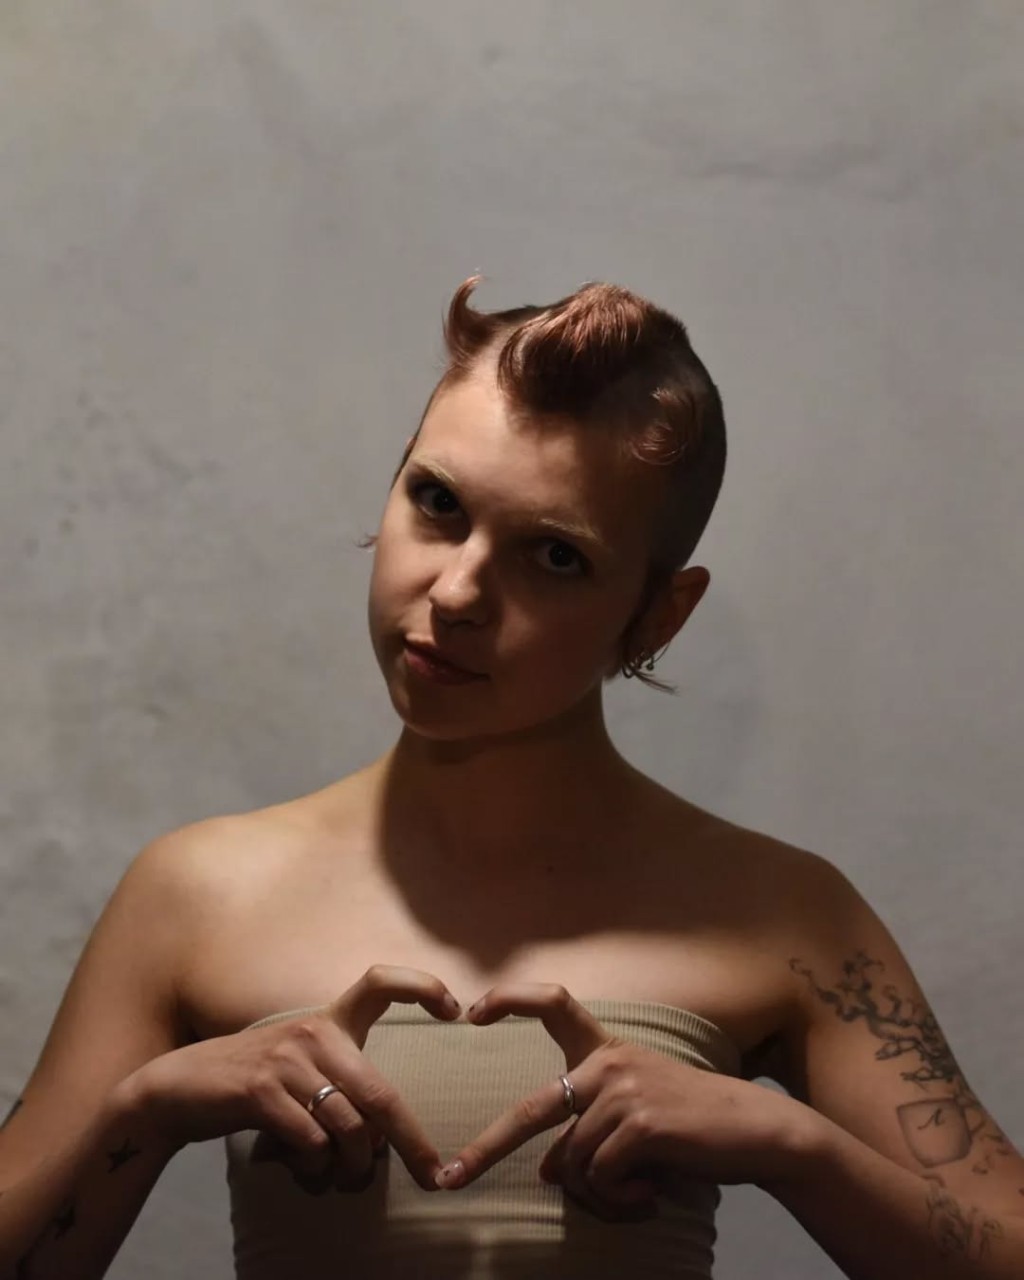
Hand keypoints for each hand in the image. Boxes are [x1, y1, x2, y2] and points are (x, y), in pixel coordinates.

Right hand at [126, 965, 459, 1191]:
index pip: (380, 981)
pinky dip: (317, 1171)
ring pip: (348, 1128)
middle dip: (411, 1142)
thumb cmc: (254, 1084)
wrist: (179, 1089)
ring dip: (353, 1168)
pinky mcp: (260, 1092)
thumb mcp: (300, 1067)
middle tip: (433, 1176)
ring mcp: (286, 1061)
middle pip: (379, 1093)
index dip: (421, 987)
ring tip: (345, 1181)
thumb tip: (383, 1139)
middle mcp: (313, 1033)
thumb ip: (341, 1086)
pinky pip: (311, 1143)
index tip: (455, 1010)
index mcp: (328, 1020)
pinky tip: (308, 1175)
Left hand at [436, 983, 799, 1218]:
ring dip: (600, 1195)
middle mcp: (609, 1062)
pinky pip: (600, 1180)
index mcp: (607, 1048)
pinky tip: (652, 1192)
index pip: (554, 1002)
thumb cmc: (693, 1125)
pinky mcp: (639, 1124)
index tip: (470, 1011)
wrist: (756, 1130)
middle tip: (449, 1179)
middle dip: (486, 1150)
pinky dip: (620, 1201)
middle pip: (533, 1112)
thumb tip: (549, 1171)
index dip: (511, 999)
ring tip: (640, 1189)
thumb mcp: (635, 1115)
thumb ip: (589, 1130)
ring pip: (574, 1165)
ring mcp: (623, 1091)